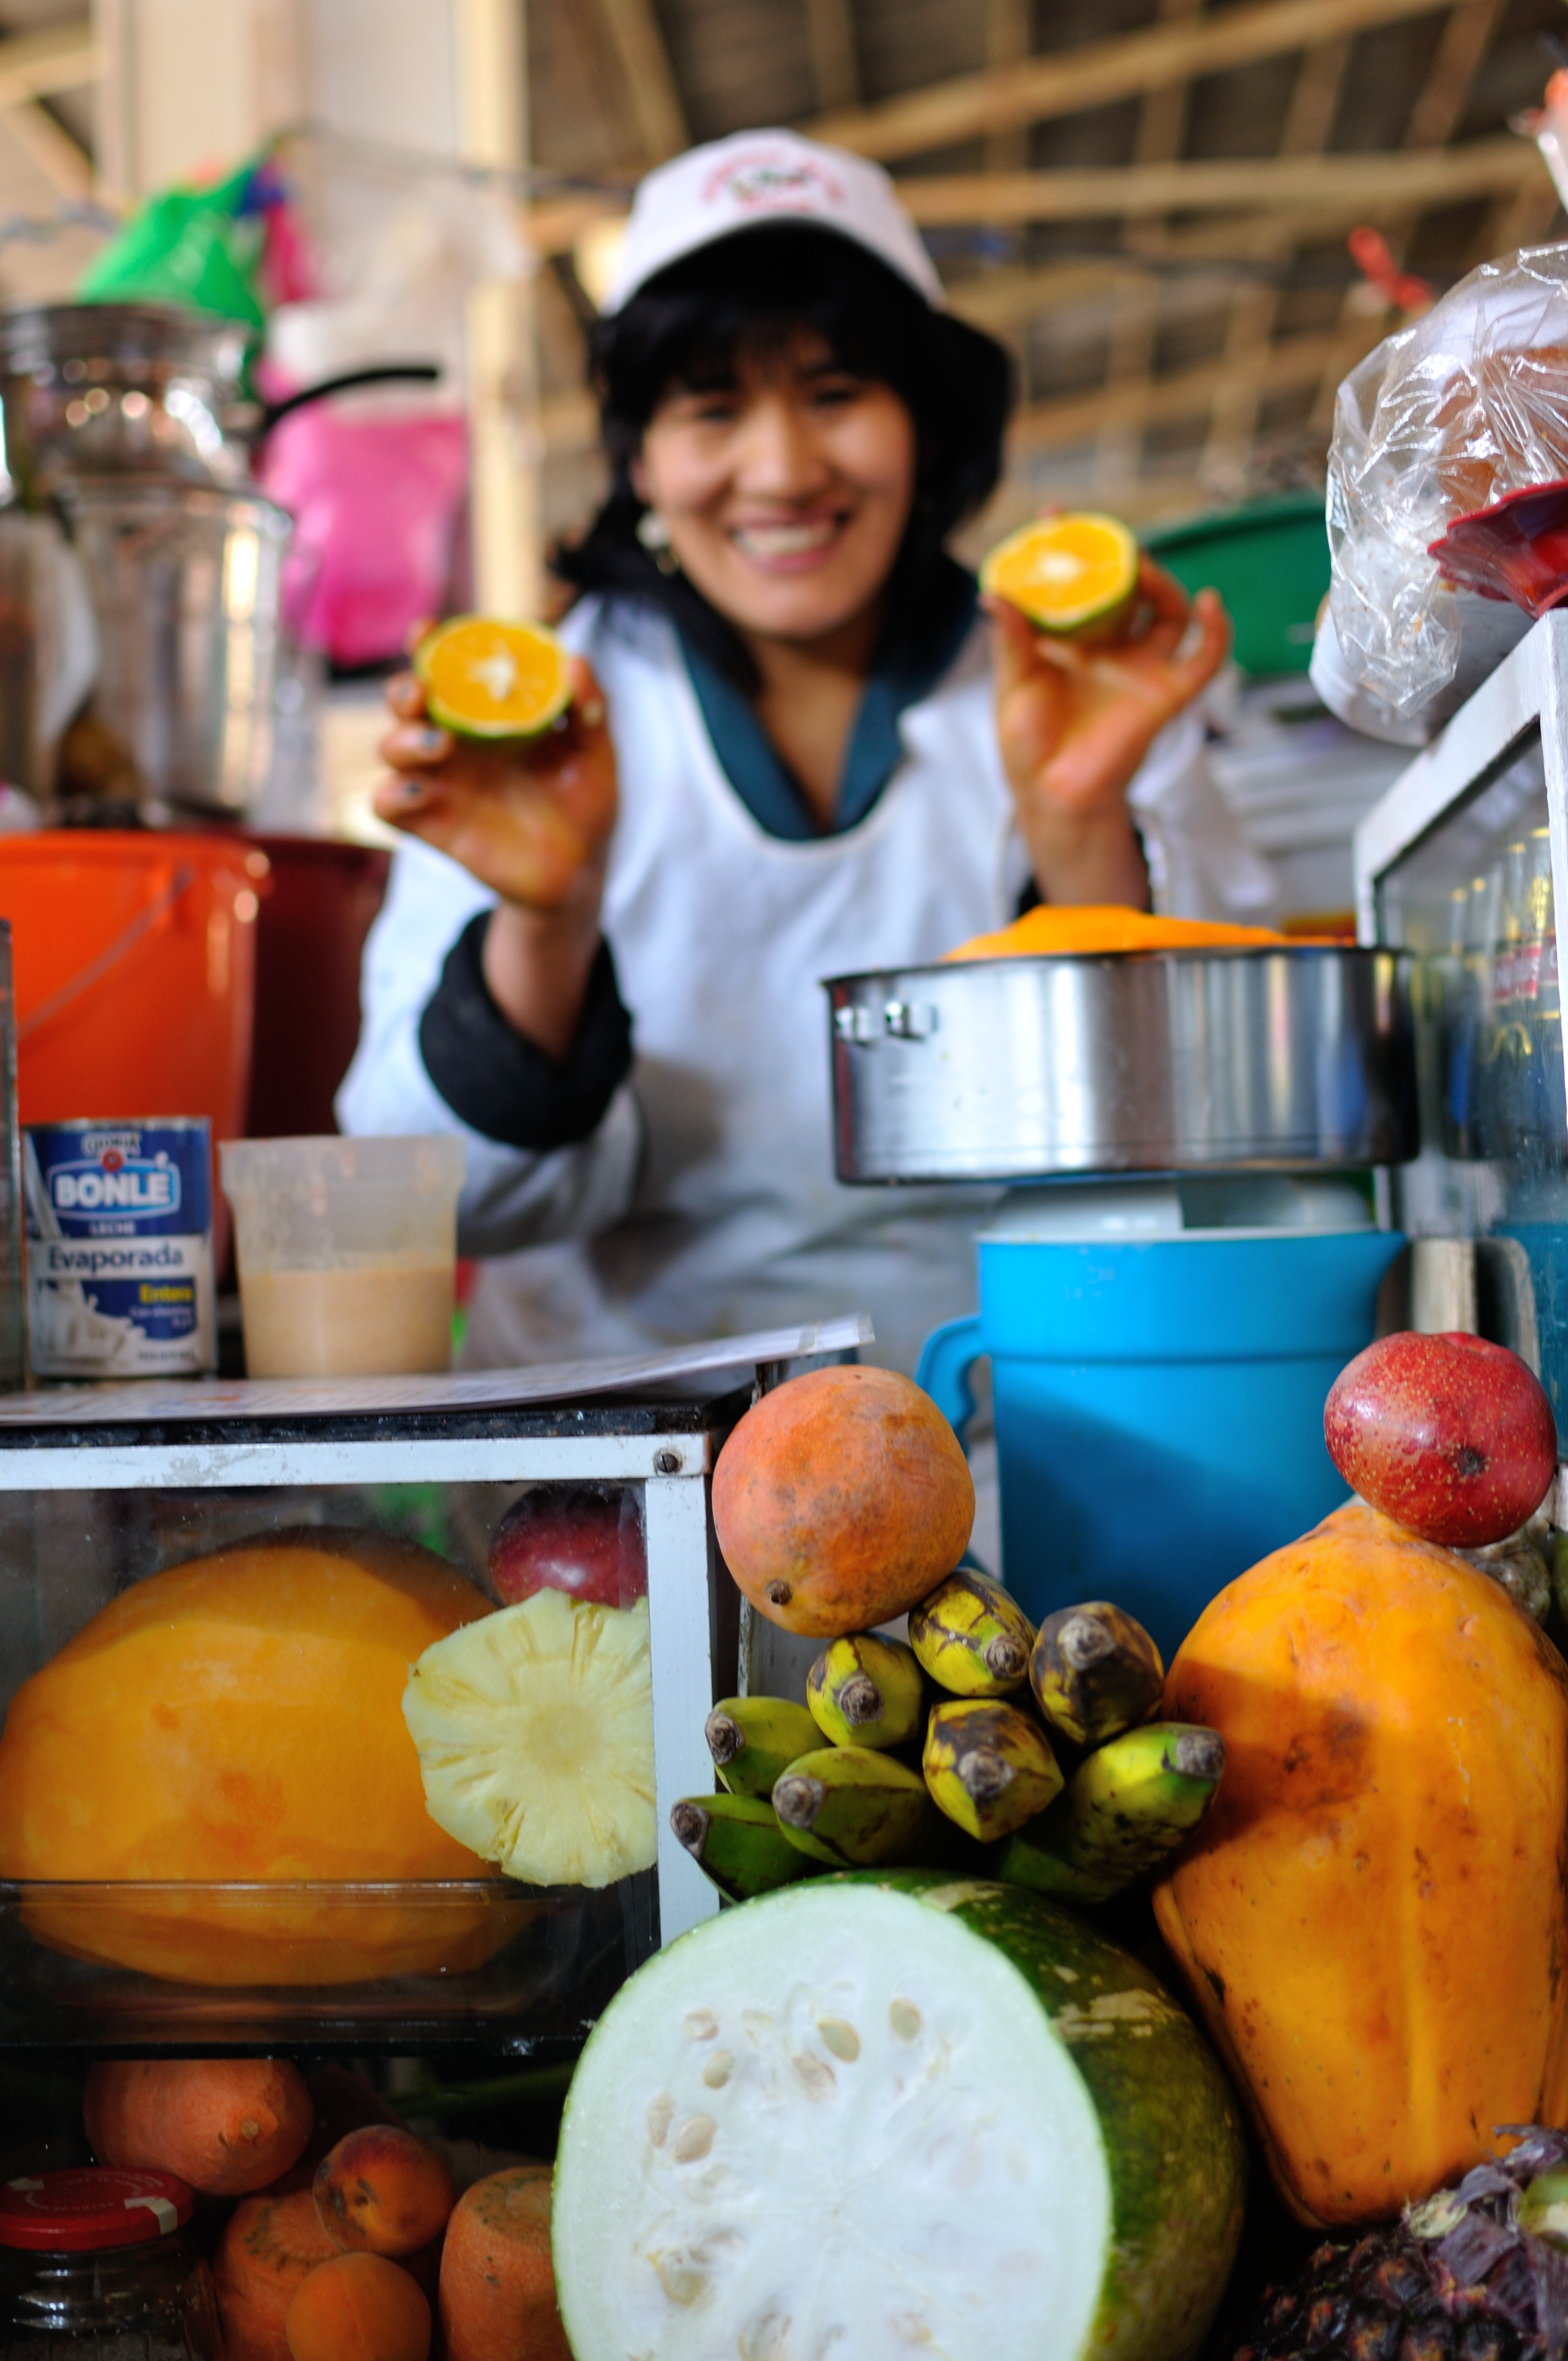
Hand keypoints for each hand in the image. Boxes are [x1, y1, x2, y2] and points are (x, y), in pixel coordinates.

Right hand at [374, 652, 616, 913]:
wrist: (580, 870)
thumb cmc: (584, 804)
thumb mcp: (595, 754)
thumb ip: (589, 710)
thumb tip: (576, 662)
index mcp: (487, 716)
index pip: (448, 671)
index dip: (429, 646)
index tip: (426, 631)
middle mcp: (455, 744)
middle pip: (406, 704)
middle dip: (403, 689)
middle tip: (423, 691)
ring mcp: (440, 784)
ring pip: (392, 749)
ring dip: (405, 739)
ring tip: (441, 744)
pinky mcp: (432, 827)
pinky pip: (389, 806)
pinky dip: (394, 794)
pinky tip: (422, 789)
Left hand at [987, 555, 1231, 907]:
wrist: (1052, 793)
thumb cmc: (1028, 743)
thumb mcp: (1014, 683)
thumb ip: (1010, 639)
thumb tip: (991, 592)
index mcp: (1074, 639)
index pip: (1079, 580)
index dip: (1070, 545)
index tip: (1053, 515)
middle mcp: (1112, 646)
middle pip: (1129, 587)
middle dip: (1120, 555)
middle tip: (1103, 537)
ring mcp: (1142, 666)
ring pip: (1169, 610)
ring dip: (1161, 582)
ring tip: (1141, 569)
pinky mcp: (1168, 692)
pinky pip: (1206, 657)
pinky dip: (1217, 629)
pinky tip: (1209, 602)